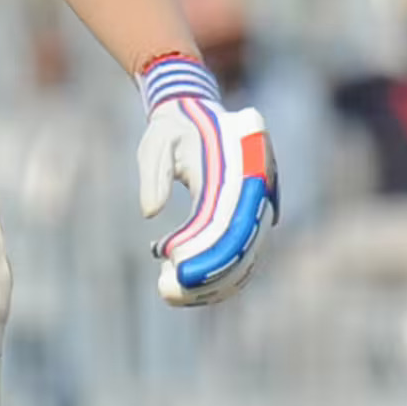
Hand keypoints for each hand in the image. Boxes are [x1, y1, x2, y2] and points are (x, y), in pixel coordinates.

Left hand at [136, 55, 277, 306]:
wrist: (195, 111)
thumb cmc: (173, 128)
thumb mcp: (157, 143)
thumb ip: (154, 174)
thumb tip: (150, 212)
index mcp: (239, 169)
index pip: (227, 220)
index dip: (206, 250)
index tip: (175, 269)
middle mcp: (256, 191)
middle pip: (241, 246)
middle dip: (207, 275)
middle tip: (168, 290)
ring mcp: (256, 205)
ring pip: (244, 256)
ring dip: (212, 281)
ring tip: (170, 294)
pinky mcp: (249, 216)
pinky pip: (241, 252)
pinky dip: (219, 274)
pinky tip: (190, 290)